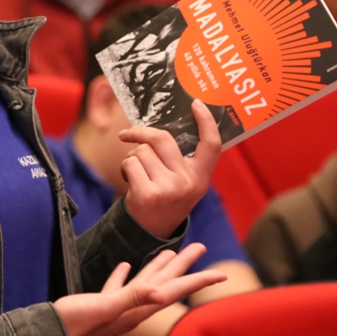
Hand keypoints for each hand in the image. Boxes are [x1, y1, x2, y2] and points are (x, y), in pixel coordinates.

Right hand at [54, 243, 226, 335]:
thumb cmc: (75, 323)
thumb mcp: (104, 307)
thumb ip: (130, 299)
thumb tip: (160, 294)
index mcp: (138, 308)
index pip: (174, 290)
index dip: (197, 280)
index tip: (220, 273)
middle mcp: (133, 308)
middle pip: (166, 283)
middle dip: (185, 266)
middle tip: (200, 247)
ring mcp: (117, 307)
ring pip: (145, 283)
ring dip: (159, 268)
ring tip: (172, 253)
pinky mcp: (100, 304)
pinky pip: (118, 288)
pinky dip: (125, 276)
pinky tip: (125, 266)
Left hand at [119, 99, 221, 238]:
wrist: (150, 231)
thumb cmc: (165, 196)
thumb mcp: (183, 181)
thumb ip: (181, 158)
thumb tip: (161, 125)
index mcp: (201, 177)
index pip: (212, 145)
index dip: (206, 122)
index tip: (197, 104)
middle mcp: (188, 182)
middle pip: (162, 139)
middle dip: (141, 133)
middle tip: (128, 134)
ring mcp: (169, 188)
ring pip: (141, 151)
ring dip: (132, 157)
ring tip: (136, 172)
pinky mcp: (148, 194)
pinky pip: (130, 163)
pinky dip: (124, 167)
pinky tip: (129, 180)